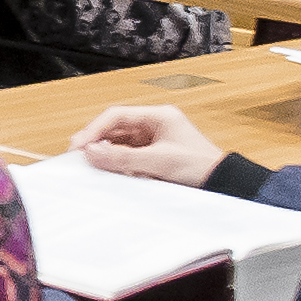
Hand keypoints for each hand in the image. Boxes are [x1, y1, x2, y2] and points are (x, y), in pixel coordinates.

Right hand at [69, 101, 221, 185]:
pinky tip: (108, 170)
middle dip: (96, 141)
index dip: (94, 129)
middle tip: (77, 155)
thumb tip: (92, 152)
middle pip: (116, 128)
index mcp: (158, 116)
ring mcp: (154, 140)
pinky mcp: (154, 156)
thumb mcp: (158, 162)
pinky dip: (116, 162)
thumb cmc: (200, 166)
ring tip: (90, 165)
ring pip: (120, 142)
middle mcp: (154, 124)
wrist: (223, 184)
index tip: (79, 145)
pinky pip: (128, 156)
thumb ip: (123, 157)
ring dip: (105, 153)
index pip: (117, 115)